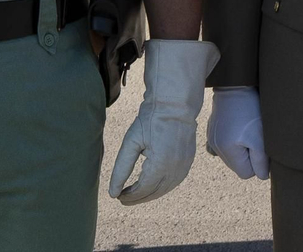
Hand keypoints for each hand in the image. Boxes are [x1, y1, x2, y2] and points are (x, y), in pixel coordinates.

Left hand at [109, 39, 219, 205]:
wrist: (175, 103)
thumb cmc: (151, 119)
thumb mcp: (131, 142)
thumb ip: (121, 169)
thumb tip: (112, 193)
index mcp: (160, 164)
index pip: (143, 190)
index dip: (129, 196)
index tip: (117, 196)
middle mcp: (175, 168)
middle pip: (154, 193)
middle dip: (138, 198)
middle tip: (123, 198)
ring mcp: (185, 165)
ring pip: (166, 189)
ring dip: (150, 194)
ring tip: (135, 193)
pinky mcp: (189, 161)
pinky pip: (175, 181)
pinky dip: (162, 186)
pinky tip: (151, 184)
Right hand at [205, 86, 269, 178]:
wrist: (236, 85)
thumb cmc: (250, 110)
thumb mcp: (260, 137)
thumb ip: (261, 161)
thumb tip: (262, 176)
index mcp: (227, 151)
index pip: (246, 174)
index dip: (258, 163)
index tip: (261, 146)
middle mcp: (216, 148)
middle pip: (238, 166)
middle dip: (249, 155)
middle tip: (256, 135)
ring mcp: (212, 139)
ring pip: (232, 155)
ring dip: (242, 148)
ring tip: (247, 129)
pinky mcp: (213, 130)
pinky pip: (226, 145)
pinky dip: (234, 140)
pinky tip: (238, 128)